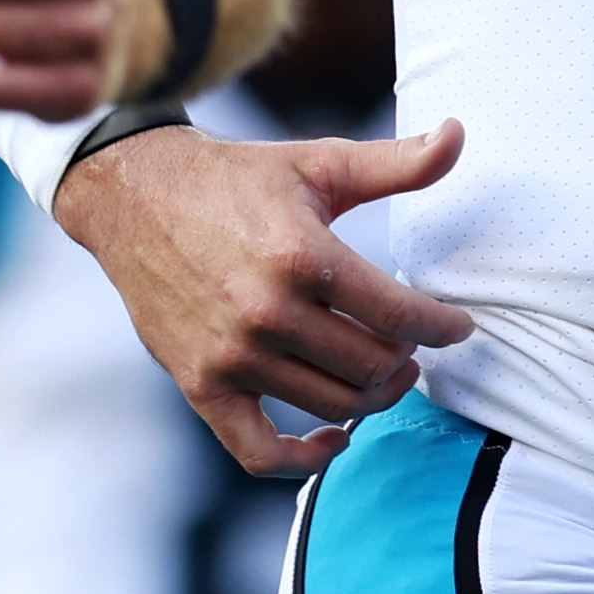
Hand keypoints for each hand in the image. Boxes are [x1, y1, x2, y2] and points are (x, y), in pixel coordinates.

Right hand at [56, 119, 474, 475]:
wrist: (135, 194)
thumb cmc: (235, 178)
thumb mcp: (317, 163)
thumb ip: (395, 163)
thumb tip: (458, 134)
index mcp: (302, 255)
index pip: (399, 315)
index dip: (442, 327)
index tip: (457, 327)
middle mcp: (266, 311)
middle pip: (371, 366)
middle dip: (407, 360)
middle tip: (411, 345)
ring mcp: (231, 354)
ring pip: (331, 405)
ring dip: (371, 398)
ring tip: (383, 373)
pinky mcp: (200, 383)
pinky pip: (258, 451)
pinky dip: (304, 458)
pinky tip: (334, 438)